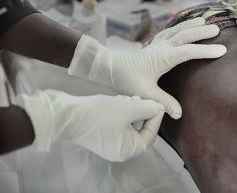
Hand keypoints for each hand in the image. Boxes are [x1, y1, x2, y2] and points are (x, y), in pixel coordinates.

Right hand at [17, 90, 163, 161]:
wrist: (65, 114)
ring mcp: (108, 142)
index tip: (158, 103)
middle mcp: (119, 149)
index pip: (150, 135)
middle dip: (141, 112)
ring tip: (127, 98)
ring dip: (130, 110)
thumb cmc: (100, 114)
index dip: (155, 119)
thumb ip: (147, 109)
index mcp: (128, 149)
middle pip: (138, 129)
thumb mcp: (127, 109)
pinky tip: (118, 100)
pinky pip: (117, 123)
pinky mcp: (100, 132)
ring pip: (128, 124)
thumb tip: (159, 108)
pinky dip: (120, 111)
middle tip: (140, 98)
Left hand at [68, 17, 225, 118]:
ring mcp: (157, 43)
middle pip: (185, 35)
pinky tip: (184, 25)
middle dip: (202, 32)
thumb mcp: (146, 93)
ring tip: (205, 21)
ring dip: (191, 25)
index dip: (205, 51)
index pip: (188, 52)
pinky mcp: (154, 44)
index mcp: (163, 57)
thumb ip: (164, 102)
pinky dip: (180, 26)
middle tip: (218, 29)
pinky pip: (170, 31)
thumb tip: (179, 114)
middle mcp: (162, 47)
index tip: (222, 50)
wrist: (110, 68)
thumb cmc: (127, 80)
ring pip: (178, 30)